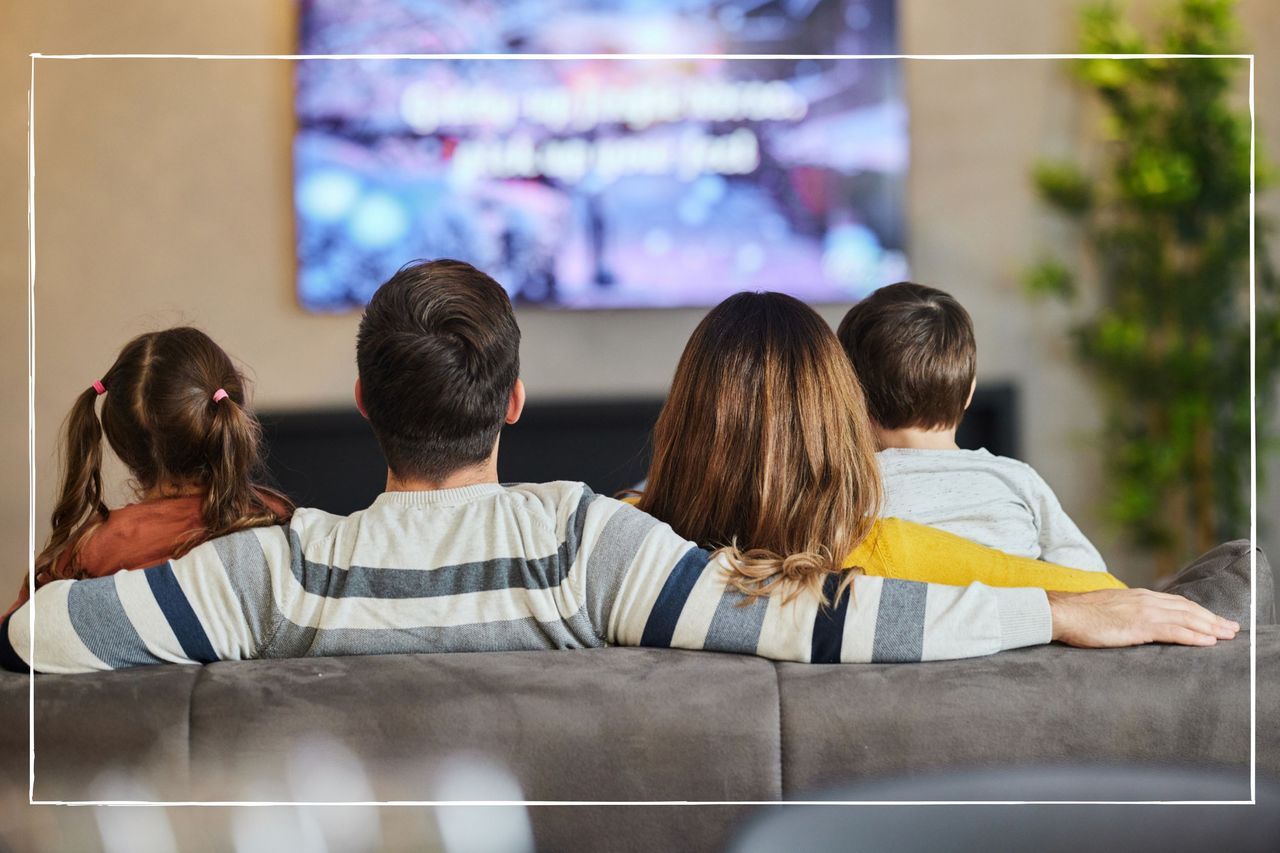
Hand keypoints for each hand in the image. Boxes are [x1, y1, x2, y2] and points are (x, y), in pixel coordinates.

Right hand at [1047, 588, 1239, 647]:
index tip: (1212, 618)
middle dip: (1211, 618)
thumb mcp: (1106, 609)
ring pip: (1186, 618)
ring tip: (1227, 635)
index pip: (1175, 602)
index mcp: (1137, 596)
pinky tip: (1208, 642)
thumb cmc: (1078, 615)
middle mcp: (1144, 600)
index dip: (1197, 610)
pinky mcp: (1139, 626)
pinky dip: (1194, 636)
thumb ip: (1124, 613)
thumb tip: (1130, 623)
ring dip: (1210, 626)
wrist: (1062, 612)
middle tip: (1231, 627)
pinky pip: (1174, 631)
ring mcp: (1143, 612)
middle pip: (1187, 608)